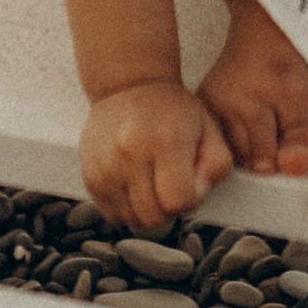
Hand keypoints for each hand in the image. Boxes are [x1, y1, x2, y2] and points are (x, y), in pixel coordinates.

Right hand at [81, 79, 233, 229]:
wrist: (127, 85)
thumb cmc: (172, 109)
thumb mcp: (208, 127)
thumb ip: (217, 166)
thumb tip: (198, 195)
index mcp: (165, 142)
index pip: (179, 201)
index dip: (191, 198)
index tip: (190, 181)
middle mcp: (130, 156)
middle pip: (156, 218)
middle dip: (170, 208)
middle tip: (172, 183)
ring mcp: (107, 169)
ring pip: (134, 222)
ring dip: (148, 210)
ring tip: (153, 182)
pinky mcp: (91, 179)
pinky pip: (113, 216)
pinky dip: (128, 208)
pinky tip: (136, 184)